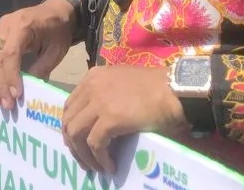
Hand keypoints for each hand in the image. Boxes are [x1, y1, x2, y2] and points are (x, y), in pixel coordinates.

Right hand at [0, 0, 75, 110]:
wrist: (55, 11)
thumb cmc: (58, 30)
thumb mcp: (55, 50)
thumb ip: (41, 67)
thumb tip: (28, 90)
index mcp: (22, 26)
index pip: (10, 54)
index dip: (11, 76)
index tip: (15, 95)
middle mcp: (4, 27)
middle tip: (5, 104)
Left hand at [62, 65, 186, 174]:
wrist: (175, 89)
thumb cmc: (156, 87)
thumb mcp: (122, 82)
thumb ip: (106, 93)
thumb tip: (99, 119)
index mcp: (93, 77)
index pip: (70, 105)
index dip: (71, 127)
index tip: (78, 143)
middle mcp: (91, 87)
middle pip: (68, 120)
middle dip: (72, 144)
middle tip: (83, 159)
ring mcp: (98, 102)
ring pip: (76, 133)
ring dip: (83, 154)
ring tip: (95, 167)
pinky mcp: (110, 118)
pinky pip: (95, 144)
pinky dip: (100, 158)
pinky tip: (110, 166)